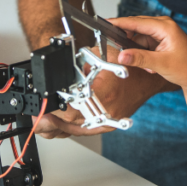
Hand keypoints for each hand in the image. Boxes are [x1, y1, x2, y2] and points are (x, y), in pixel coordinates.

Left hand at [32, 43, 169, 138]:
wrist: (149, 78)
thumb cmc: (130, 65)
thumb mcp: (101, 55)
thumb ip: (80, 64)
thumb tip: (60, 69)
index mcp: (102, 93)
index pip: (70, 106)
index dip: (52, 108)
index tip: (41, 107)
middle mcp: (106, 111)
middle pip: (70, 123)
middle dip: (50, 120)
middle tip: (37, 117)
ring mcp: (108, 120)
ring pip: (77, 130)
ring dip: (58, 128)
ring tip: (43, 123)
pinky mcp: (109, 124)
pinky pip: (86, 130)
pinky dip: (71, 128)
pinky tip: (60, 126)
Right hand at [109, 16, 186, 89]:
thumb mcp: (161, 64)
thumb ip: (140, 59)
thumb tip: (121, 56)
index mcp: (165, 26)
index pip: (136, 22)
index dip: (119, 23)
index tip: (104, 23)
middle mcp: (162, 26)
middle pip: (135, 28)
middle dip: (126, 40)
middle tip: (116, 50)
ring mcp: (160, 33)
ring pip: (138, 38)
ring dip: (137, 52)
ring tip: (147, 65)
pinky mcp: (159, 41)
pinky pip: (143, 45)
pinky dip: (142, 55)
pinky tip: (151, 66)